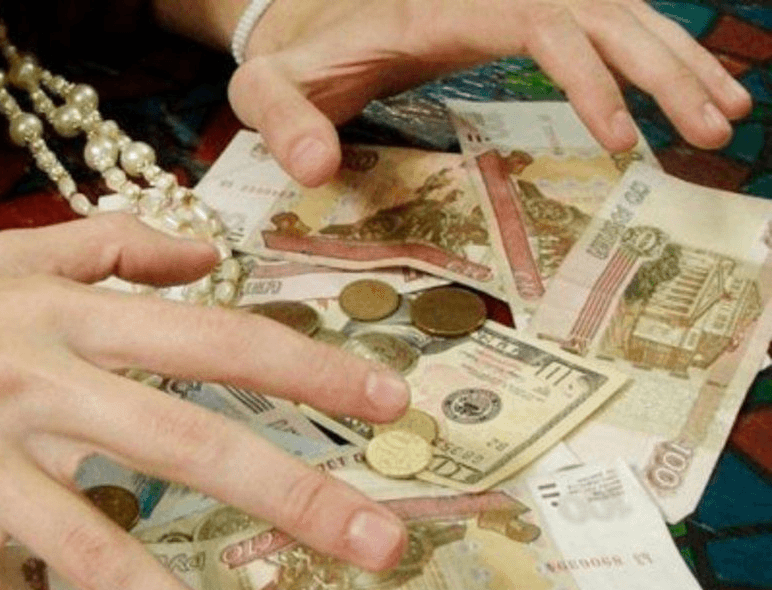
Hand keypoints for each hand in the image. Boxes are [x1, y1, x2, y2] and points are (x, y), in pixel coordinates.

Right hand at [0, 214, 409, 589]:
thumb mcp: (3, 258)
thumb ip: (109, 247)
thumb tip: (203, 256)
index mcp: (63, 320)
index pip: (209, 339)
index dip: (305, 365)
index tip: (390, 402)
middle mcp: (32, 386)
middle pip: (182, 444)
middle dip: (292, 495)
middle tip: (383, 545)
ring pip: (95, 555)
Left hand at [229, 0, 753, 185]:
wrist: (297, 22)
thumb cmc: (290, 63)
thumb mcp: (265, 94)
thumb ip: (283, 124)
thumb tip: (315, 170)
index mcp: (438, 15)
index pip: (540, 26)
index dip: (589, 76)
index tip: (621, 141)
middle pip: (599, 11)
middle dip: (662, 67)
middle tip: (715, 129)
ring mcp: (507, 3)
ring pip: (613, 13)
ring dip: (673, 61)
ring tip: (725, 116)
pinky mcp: (515, 19)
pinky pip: (598, 26)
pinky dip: (646, 55)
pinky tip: (682, 90)